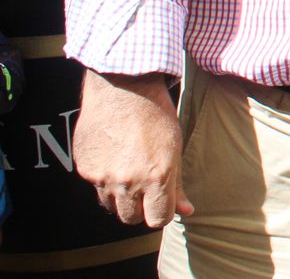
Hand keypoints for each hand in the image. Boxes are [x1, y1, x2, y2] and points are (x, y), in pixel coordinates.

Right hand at [74, 70, 192, 226]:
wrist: (122, 88)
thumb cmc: (155, 114)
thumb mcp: (174, 147)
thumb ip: (177, 184)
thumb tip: (186, 210)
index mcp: (156, 176)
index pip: (158, 219)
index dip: (162, 212)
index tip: (164, 203)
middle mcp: (128, 181)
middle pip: (131, 219)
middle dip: (141, 209)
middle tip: (147, 189)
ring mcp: (103, 177)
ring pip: (112, 206)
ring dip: (122, 197)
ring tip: (131, 170)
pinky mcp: (85, 170)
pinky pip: (96, 188)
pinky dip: (105, 180)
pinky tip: (114, 158)